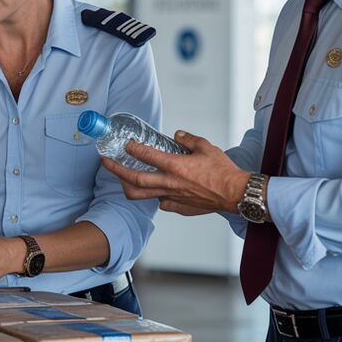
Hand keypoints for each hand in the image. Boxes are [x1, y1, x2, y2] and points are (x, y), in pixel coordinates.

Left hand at [101, 130, 250, 215]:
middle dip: (116, 170)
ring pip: (141, 195)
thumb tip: (178, 135)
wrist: (235, 194)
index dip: (132, 148)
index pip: (146, 155)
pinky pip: (160, 203)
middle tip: (106, 162)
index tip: (125, 144)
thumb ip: (188, 140)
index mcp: (176, 166)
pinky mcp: (178, 207)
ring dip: (128, 186)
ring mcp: (172, 197)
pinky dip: (154, 196)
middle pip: (135, 178)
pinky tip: (154, 191)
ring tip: (121, 180)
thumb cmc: (223, 172)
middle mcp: (170, 183)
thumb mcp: (206, 148)